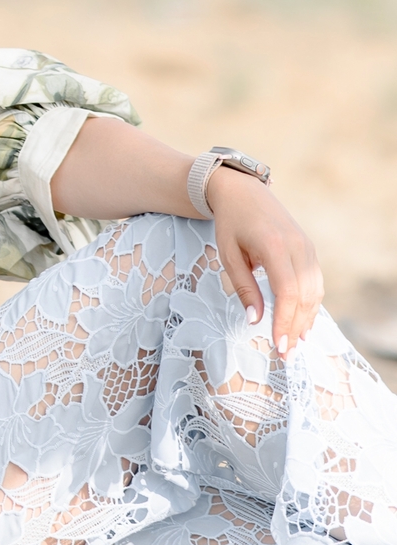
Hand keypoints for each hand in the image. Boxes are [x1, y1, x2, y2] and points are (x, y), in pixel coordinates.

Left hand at [207, 168, 322, 356]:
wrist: (243, 191)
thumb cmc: (230, 222)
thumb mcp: (228, 254)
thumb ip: (243, 287)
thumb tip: (255, 319)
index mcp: (274, 246)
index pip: (288, 292)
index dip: (285, 322)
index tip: (278, 345)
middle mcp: (297, 246)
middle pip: (305, 296)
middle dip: (296, 328)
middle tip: (286, 354)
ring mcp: (307, 246)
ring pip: (315, 291)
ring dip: (307, 320)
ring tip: (295, 343)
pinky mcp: (309, 248)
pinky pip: (315, 281)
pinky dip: (311, 304)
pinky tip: (302, 322)